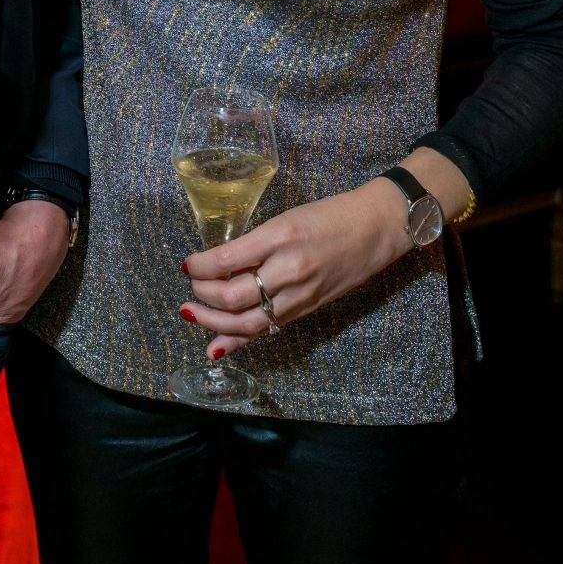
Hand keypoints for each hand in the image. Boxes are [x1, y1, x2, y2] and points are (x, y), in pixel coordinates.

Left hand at [181, 181, 410, 356]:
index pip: (227, 259)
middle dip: (203, 296)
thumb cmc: (330, 216)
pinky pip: (268, 329)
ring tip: (191, 314)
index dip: (199, 266)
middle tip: (189, 289)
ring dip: (214, 322)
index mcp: (281, 236)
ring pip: (249, 321)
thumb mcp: (286, 219)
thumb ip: (254, 243)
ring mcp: (300, 294)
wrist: (376, 229)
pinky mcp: (307, 309)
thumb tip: (217, 264)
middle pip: (234, 296)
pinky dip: (239, 340)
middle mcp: (289, 269)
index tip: (186, 265)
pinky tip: (216, 347)